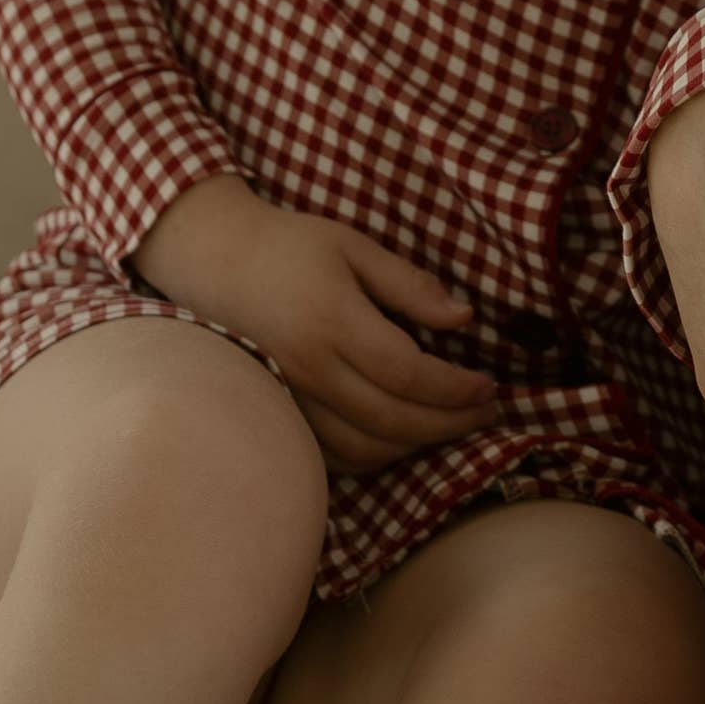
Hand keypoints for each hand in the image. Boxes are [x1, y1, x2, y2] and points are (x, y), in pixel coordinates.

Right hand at [131, 176, 499, 471]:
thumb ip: (409, 285)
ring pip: (364, 448)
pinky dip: (375, 456)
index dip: (456, 390)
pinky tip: (401, 437)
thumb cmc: (291, 246)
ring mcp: (292, 397)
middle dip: (449, 425)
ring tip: (451, 425)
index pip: (409, 374)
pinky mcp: (281, 412)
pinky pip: (332, 455)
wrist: (215, 263)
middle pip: (393, 420)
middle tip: (485, 412)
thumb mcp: (355, 247)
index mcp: (334, 322)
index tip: (489, 387)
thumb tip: (463, 319)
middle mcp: (311, 368)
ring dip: (416, 446)